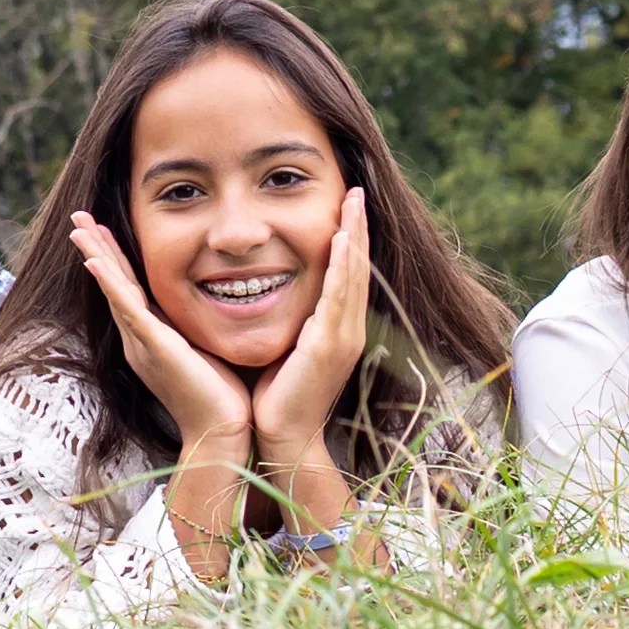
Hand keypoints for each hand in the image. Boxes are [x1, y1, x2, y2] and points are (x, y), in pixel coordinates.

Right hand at [67, 211, 254, 445]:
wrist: (222, 432)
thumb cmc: (222, 396)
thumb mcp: (205, 349)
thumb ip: (198, 326)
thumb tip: (217, 301)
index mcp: (150, 338)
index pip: (127, 288)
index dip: (113, 257)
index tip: (101, 228)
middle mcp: (139, 339)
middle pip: (113, 283)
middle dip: (96, 248)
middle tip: (78, 217)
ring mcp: (143, 343)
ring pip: (114, 290)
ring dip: (96, 257)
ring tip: (79, 229)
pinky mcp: (155, 348)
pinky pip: (128, 310)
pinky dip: (111, 285)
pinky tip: (96, 263)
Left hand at [246, 190, 371, 458]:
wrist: (280, 438)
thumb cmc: (276, 396)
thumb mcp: (286, 347)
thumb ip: (290, 320)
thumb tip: (270, 291)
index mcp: (338, 330)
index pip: (348, 274)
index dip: (350, 238)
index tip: (347, 205)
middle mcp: (348, 330)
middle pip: (358, 268)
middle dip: (358, 227)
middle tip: (357, 190)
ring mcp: (343, 338)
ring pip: (353, 276)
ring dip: (354, 236)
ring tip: (354, 201)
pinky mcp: (329, 347)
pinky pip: (338, 297)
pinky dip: (342, 266)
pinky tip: (340, 239)